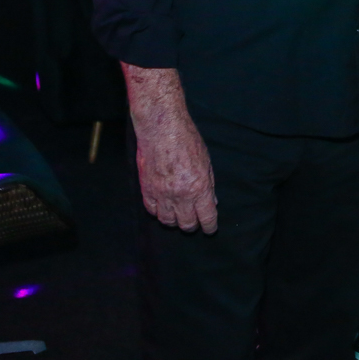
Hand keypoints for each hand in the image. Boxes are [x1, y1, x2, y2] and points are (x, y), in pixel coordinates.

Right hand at [133, 109, 217, 233]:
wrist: (162, 129)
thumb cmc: (187, 141)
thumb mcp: (206, 162)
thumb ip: (209, 185)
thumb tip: (211, 202)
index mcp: (199, 188)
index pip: (206, 217)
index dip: (209, 227)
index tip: (210, 229)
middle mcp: (180, 195)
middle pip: (186, 224)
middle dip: (192, 226)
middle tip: (194, 222)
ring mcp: (162, 194)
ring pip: (167, 221)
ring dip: (174, 221)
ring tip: (178, 215)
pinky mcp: (147, 190)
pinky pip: (152, 210)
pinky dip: (158, 212)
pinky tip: (163, 207)